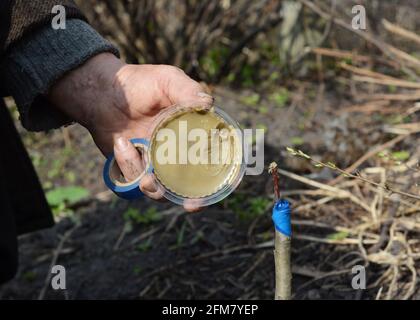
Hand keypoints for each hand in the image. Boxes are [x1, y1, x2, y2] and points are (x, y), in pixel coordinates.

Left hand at [48, 53, 212, 210]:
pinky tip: (122, 143)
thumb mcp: (167, 80)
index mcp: (191, 135)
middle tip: (190, 204)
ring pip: (160, 190)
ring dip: (152, 184)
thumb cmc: (139, 84)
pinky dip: (128, 165)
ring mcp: (154, 163)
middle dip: (191, 199)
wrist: (103, 91)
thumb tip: (208, 105)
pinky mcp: (133, 167)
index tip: (218, 191)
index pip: (211, 162)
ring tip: (141, 168)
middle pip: (189, 186)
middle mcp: (176, 154)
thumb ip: (186, 90)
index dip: (217, 181)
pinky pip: (134, 182)